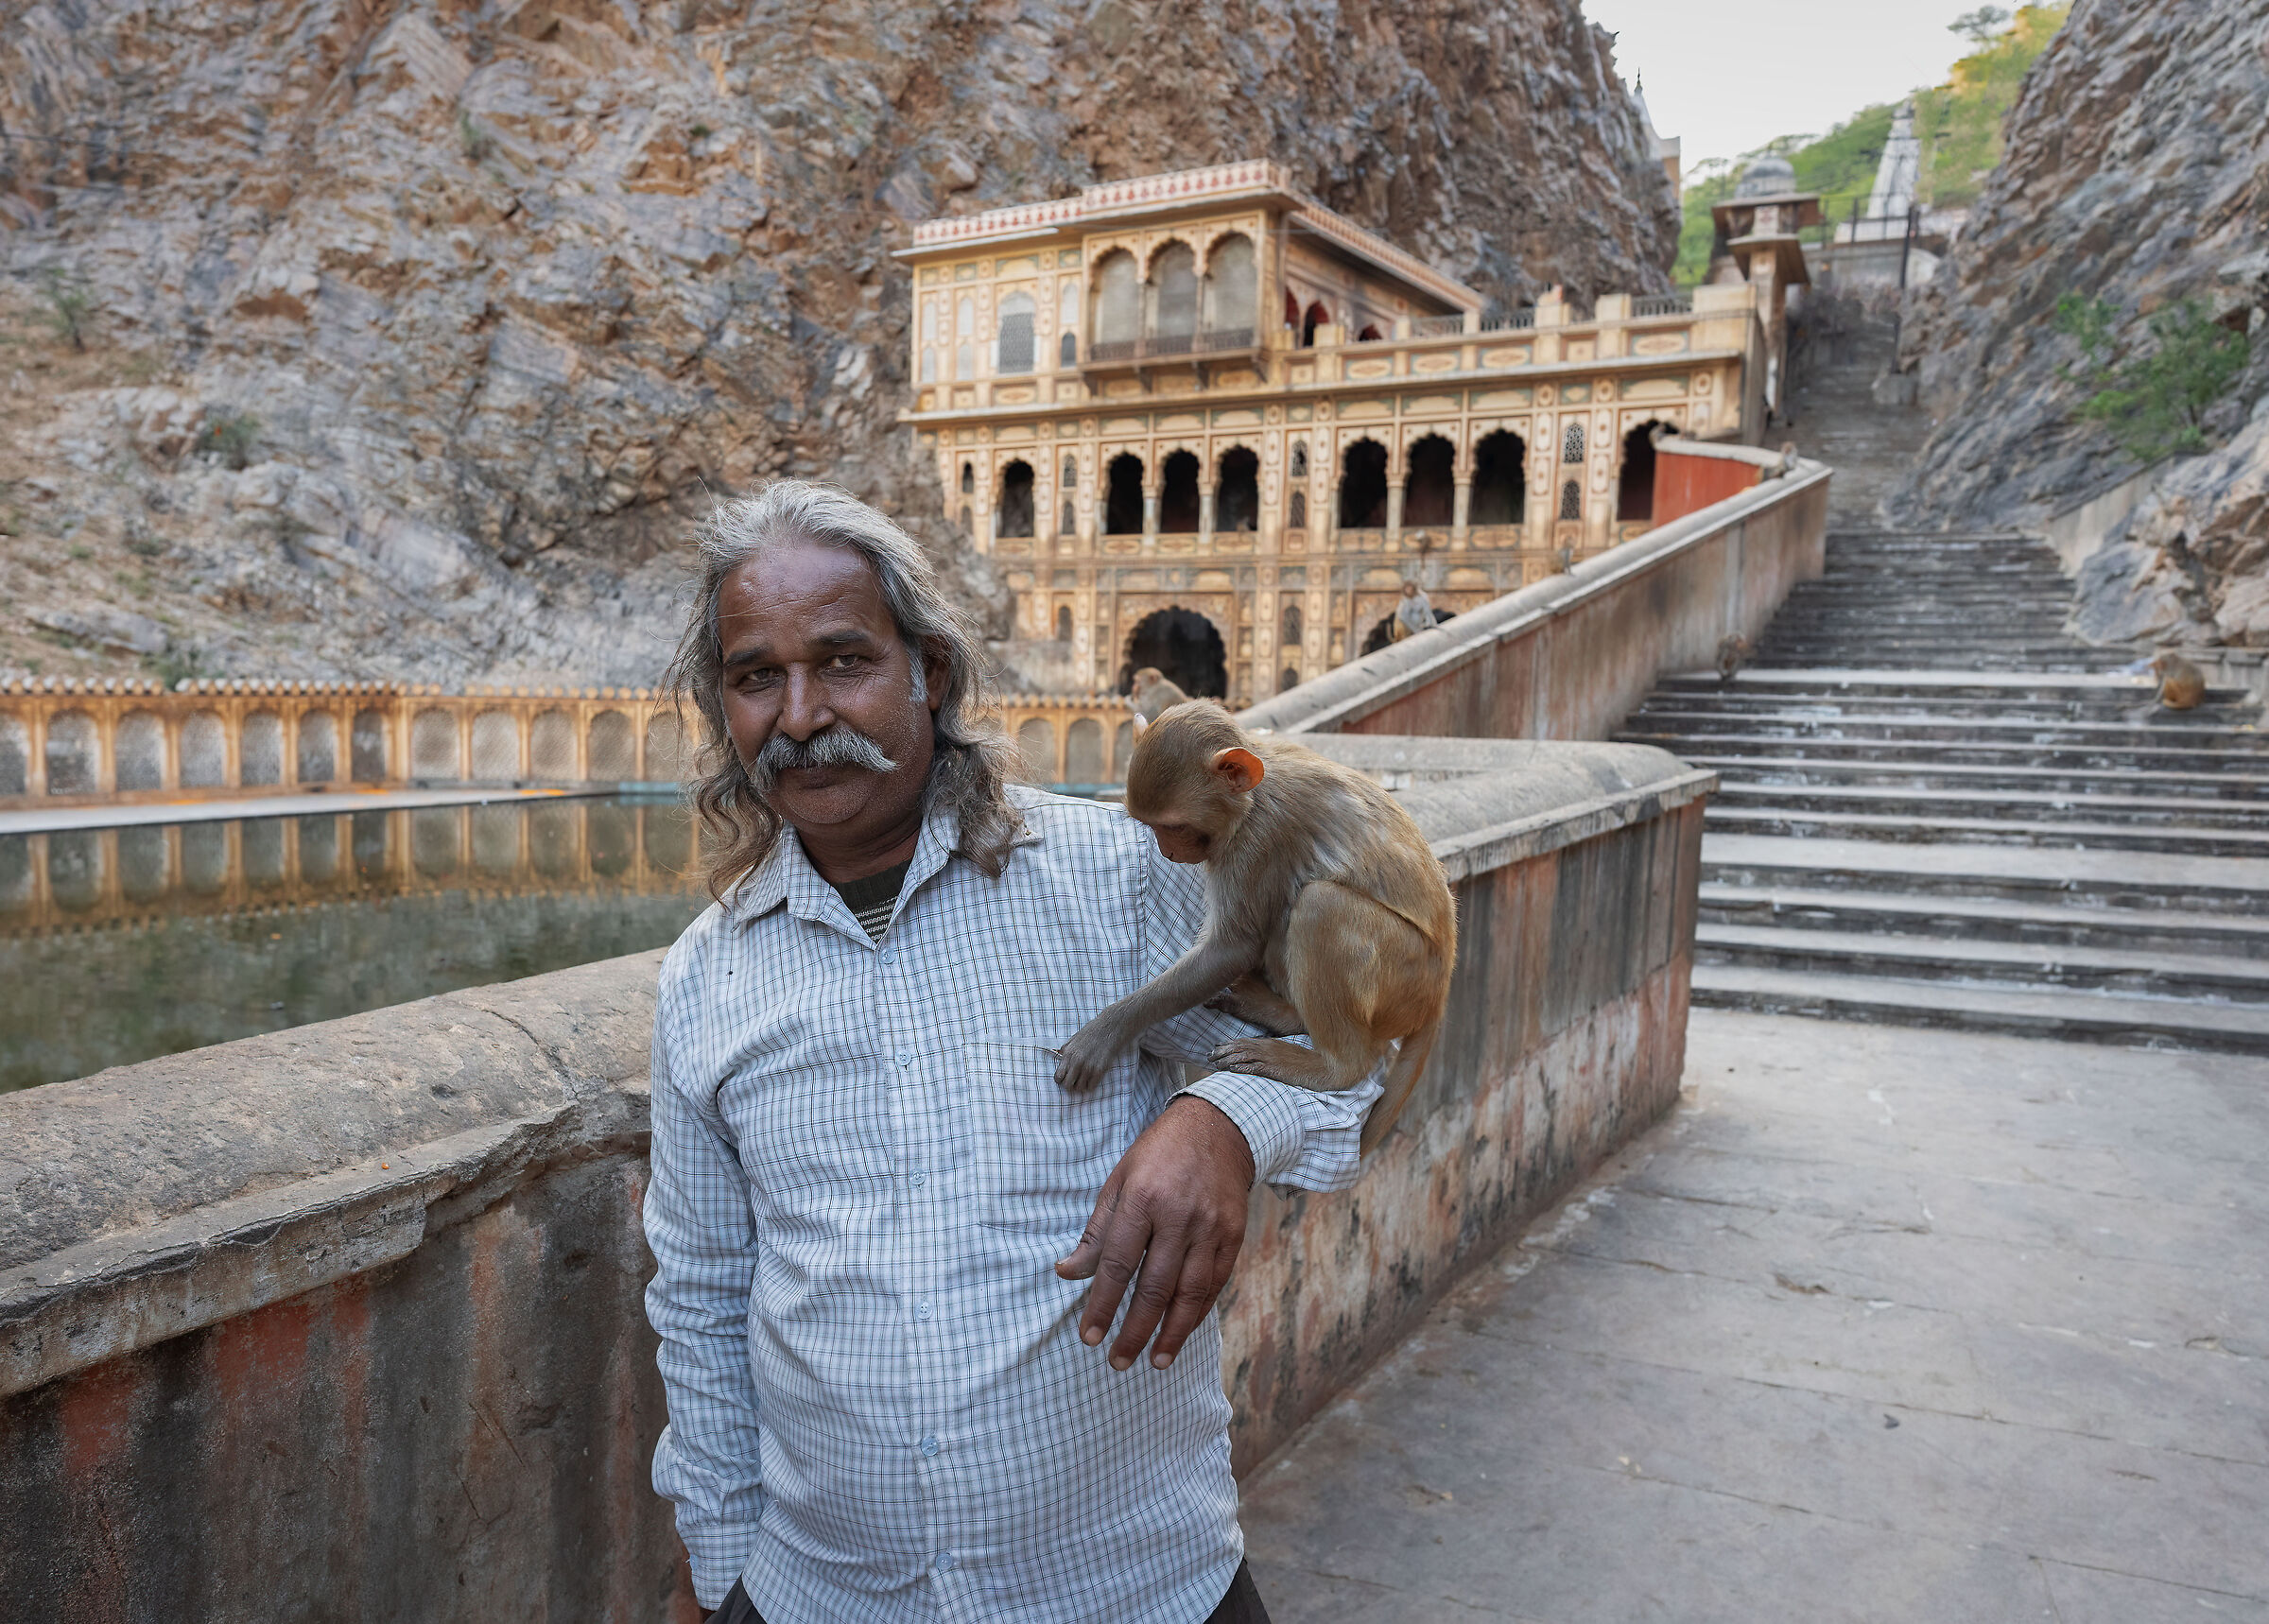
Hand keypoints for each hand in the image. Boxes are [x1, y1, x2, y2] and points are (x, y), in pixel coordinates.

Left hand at [1051, 1011, 1124, 1092]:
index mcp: (1068, 1054)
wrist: (1110, 1027)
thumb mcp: (1073, 1039)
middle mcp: (1077, 1062)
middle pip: (1067, 1085)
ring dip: (1081, 1086)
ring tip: (1085, 1080)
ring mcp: (1089, 1067)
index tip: (1066, 1078)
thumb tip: (1060, 1060)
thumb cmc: (1092, 1032)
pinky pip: (1091, 1087)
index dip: (1061, 1079)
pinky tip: (1092, 1079)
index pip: (1058, 1077)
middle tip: (1075, 1082)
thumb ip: (1065, 1051)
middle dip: (1070, 1085)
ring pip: (1079, 1088)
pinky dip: (1091, 1085)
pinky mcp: (1100, 1069)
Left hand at [1054, 1095, 1256, 1369]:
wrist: (1219, 1129)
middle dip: (1135, 1330)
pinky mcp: (1234, 1234)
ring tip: (1154, 1361)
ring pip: (1190, 1293)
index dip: (1102, 1305)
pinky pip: (1215, 1284)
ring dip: (1171, 1333)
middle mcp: (1179, 1216)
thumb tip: (1068, 1272)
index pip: (1118, 1264)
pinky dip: (1197, 1312)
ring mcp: (1211, 1227)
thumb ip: (1097, 1231)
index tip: (1089, 1337)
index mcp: (1143, 1199)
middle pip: (1154, 1286)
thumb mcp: (1119, 1181)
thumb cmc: (1158, 1155)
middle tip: (1118, 1361)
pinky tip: (1182, 1332)